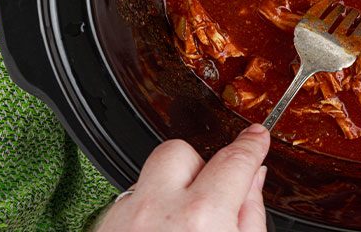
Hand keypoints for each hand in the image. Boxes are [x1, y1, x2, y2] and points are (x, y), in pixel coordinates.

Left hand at [96, 124, 270, 231]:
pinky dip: (146, 217)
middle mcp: (157, 212)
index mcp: (202, 218)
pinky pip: (129, 204)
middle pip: (179, 152)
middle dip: (197, 165)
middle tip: (210, 193)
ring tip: (181, 229)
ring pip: (149, 178)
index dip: (251, 144)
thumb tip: (252, 183)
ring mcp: (124, 221)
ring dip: (168, 194)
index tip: (256, 137)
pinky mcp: (104, 229)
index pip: (235, 160)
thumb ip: (250, 215)